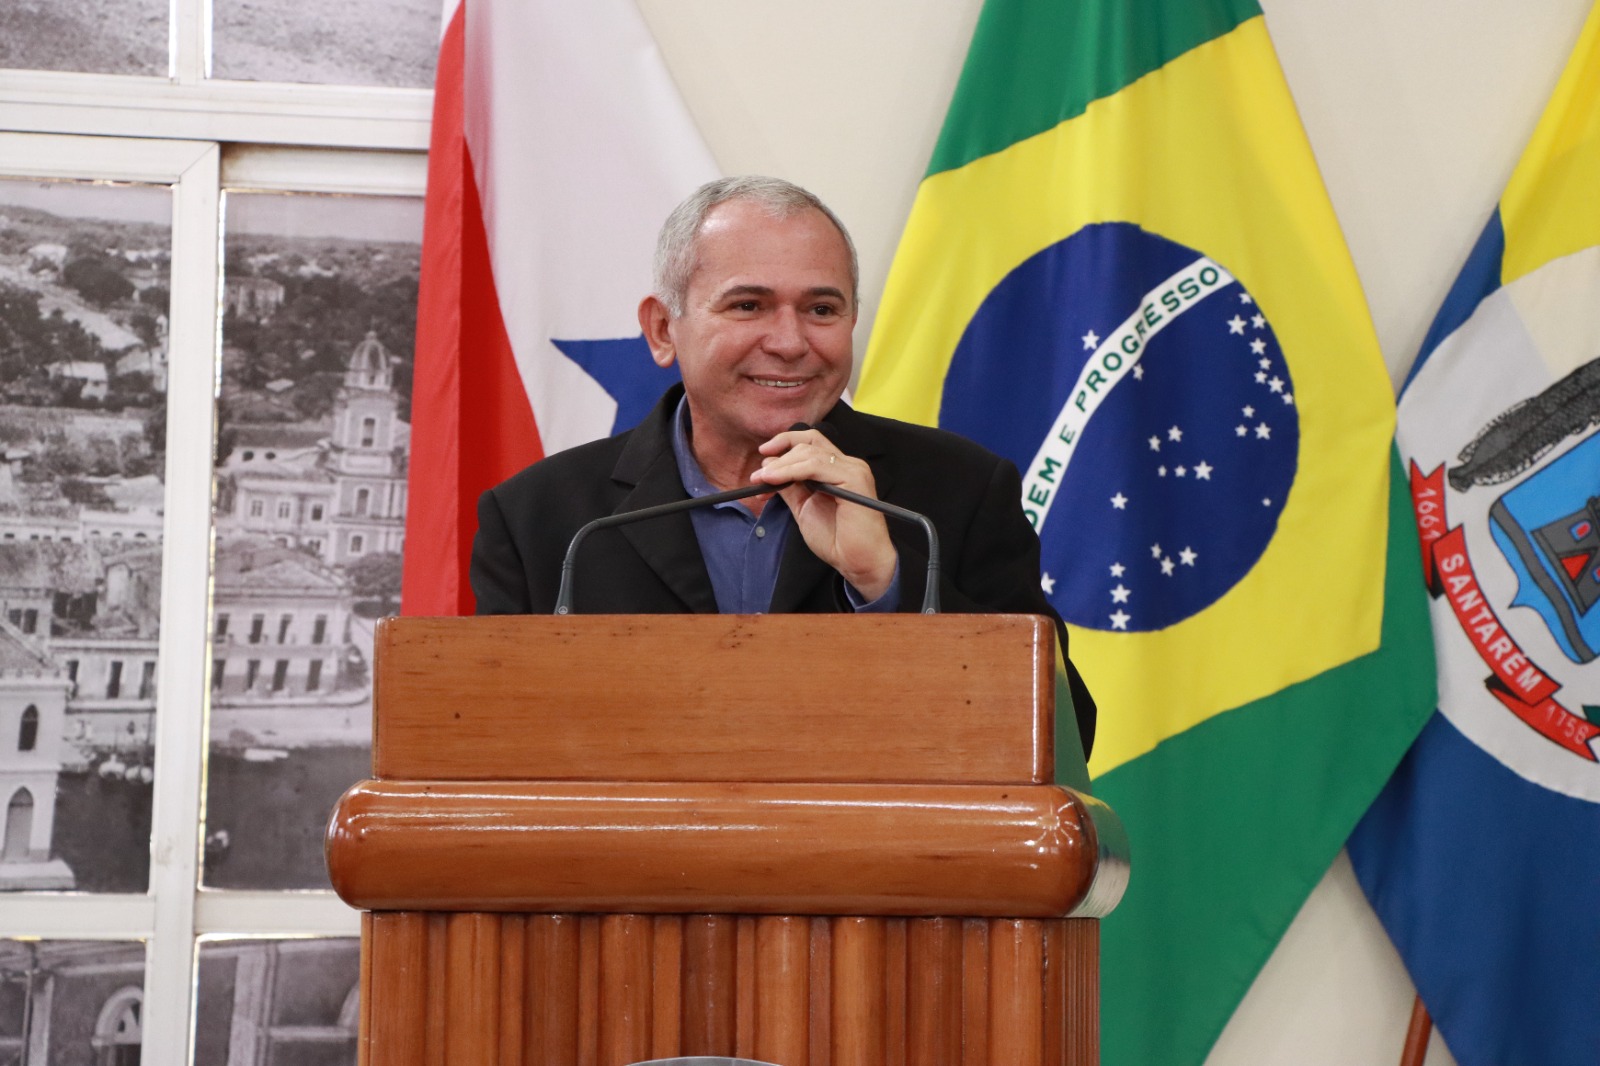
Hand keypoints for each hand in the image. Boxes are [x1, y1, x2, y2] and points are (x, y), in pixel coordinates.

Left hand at [751, 428, 897, 600]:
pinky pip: (816, 467)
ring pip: (810, 453)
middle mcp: (848, 465)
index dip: (786, 441)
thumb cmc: (837, 540)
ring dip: (781, 465)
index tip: (763, 453)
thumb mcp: (804, 508)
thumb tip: (769, 468)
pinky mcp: (854, 478)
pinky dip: (791, 471)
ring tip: (762, 479)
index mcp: (839, 469)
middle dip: (779, 457)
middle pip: (809, 444)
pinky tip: (775, 479)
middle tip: (758, 476)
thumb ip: (791, 487)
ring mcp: (853, 470)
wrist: (858, 562)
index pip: (812, 442)